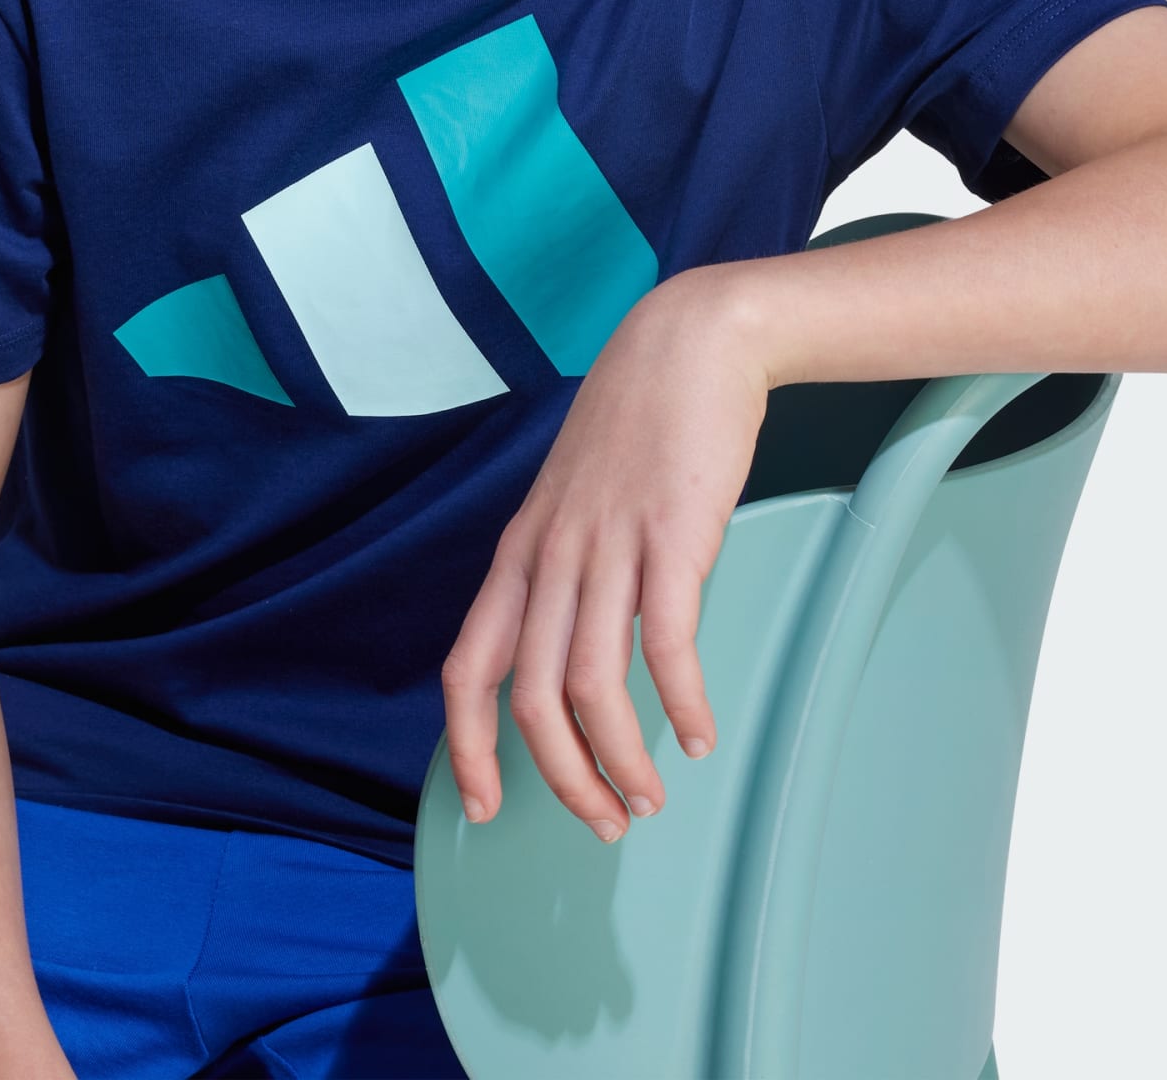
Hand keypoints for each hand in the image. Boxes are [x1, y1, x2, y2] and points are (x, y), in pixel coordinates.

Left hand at [440, 266, 770, 840]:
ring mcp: (609, 545)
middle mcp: (551, 555)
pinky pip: (667, 644)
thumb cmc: (634, 425)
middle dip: (561, 778)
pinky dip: (682, 703)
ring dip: (620, 760)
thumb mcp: (572, 499)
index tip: (484, 807)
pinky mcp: (671, 536)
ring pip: (592, 685)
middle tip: (601, 822)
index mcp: (519, 552)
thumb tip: (567, 649)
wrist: (687, 344)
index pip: (467, 669)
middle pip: (530, 697)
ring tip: (650, 798)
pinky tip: (699, 734)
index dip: (468, 748)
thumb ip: (563, 568)